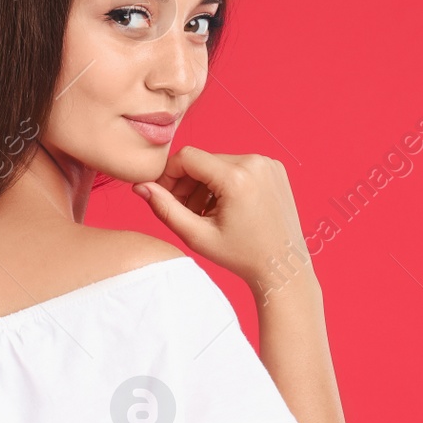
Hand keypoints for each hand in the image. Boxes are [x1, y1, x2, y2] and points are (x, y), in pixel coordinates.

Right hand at [132, 147, 310, 289]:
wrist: (282, 266)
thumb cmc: (241, 256)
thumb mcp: (197, 236)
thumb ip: (165, 208)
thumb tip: (139, 186)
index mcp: (237, 177)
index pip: (187, 157)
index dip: (168, 174)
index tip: (163, 195)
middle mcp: (255, 162)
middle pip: (203, 160)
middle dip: (187, 183)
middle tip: (185, 212)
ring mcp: (268, 163)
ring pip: (219, 163)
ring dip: (205, 184)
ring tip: (206, 214)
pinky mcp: (275, 167)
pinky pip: (239, 166)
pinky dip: (226, 182)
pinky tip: (226, 208)